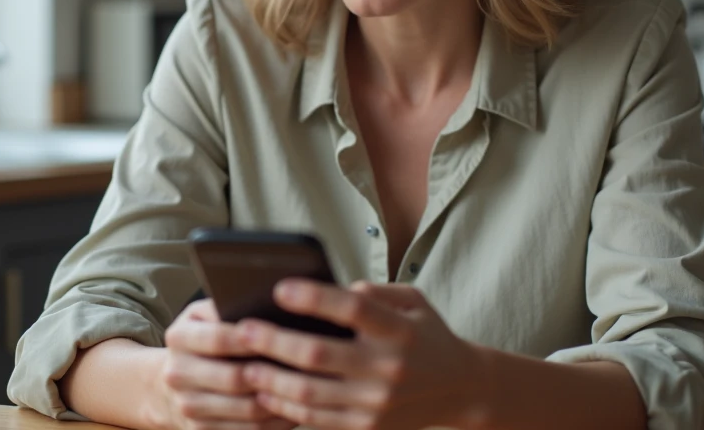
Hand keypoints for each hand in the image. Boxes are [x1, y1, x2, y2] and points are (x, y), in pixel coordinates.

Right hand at [157, 297, 297, 429]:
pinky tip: (297, 407)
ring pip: (247, 408)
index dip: (254, 338)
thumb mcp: (204, 315)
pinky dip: (276, 420)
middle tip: (307, 364)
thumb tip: (264, 301)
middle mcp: (177, 374)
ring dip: (281, 399)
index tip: (284, 333)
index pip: (219, 338)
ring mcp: (188, 407)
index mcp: (179, 338)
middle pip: (234, 378)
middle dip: (273, 372)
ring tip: (311, 387)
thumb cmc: (202, 340)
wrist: (171, 385)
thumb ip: (226, 306)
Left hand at [236, 279, 489, 429]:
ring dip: (271, 379)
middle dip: (275, 342)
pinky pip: (317, 420)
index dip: (314, 297)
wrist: (460, 390)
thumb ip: (373, 292)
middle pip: (320, 354)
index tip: (279, 287)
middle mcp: (388, 368)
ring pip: (311, 394)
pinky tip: (265, 393)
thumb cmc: (426, 336)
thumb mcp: (412, 302)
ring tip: (244, 364)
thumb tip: (325, 290)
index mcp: (399, 330)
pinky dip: (286, 407)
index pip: (353, 309)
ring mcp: (376, 403)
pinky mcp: (367, 428)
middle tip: (243, 329)